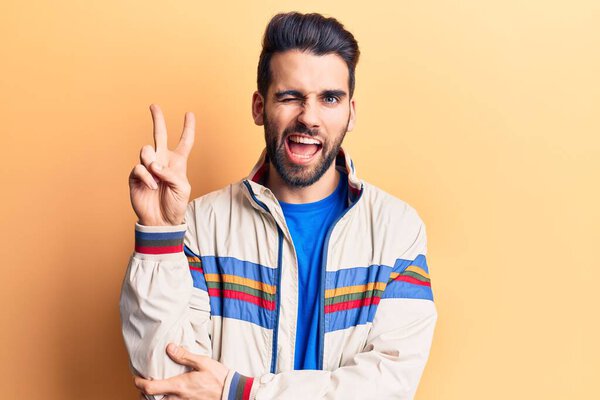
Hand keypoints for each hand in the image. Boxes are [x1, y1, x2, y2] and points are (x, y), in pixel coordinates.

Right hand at [129, 104, 194, 225]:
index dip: (188, 128)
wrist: (161, 221)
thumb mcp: (182, 188)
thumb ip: (172, 173)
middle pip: (159, 135)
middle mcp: (162, 161)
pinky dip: (146, 176)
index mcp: (178, 162)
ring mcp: (148, 167)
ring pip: (146, 150)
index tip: (189, 114)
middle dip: (157, 119)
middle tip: (154, 106)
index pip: (184, 142)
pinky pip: (139, 168)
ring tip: (156, 175)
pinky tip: (151, 186)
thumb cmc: (175, 204)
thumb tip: (154, 165)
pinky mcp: (136, 176)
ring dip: (151, 160)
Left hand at [134, 344, 228, 399]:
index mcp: (180, 386)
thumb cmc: (219, 378)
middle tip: (143, 386)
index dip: (140, 384)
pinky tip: (170, 395)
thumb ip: (184, 356)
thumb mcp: (203, 362)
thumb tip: (169, 348)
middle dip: (144, 394)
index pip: (151, 388)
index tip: (136, 378)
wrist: (232, 393)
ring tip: (154, 392)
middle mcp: (179, 398)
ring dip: (155, 399)